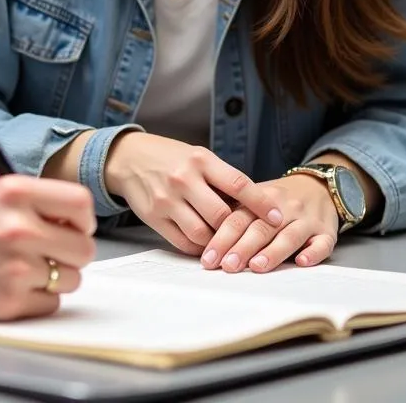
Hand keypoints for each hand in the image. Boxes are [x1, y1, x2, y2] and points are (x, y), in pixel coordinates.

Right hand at [0, 175, 96, 320]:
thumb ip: (31, 201)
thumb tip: (72, 218)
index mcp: (14, 192)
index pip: (80, 204)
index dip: (83, 220)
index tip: (75, 227)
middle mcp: (18, 227)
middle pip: (84, 248)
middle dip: (72, 252)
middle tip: (52, 253)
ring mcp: (16, 267)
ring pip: (70, 279)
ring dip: (55, 278)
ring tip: (24, 269)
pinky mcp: (10, 301)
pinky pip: (51, 304)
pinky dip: (38, 299)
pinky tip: (12, 286)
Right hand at [104, 132, 283, 254]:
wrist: (128, 157)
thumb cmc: (170, 157)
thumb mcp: (198, 156)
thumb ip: (222, 178)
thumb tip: (254, 206)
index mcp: (200, 160)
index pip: (238, 184)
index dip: (260, 203)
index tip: (277, 216)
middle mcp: (184, 179)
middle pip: (222, 215)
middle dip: (239, 230)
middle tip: (253, 238)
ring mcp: (167, 200)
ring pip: (204, 234)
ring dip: (219, 242)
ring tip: (228, 243)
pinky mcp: (154, 218)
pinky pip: (184, 243)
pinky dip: (200, 248)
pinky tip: (207, 245)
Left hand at [201, 173, 338, 272]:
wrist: (317, 186)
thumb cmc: (277, 201)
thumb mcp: (252, 201)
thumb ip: (234, 216)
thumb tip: (202, 239)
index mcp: (258, 200)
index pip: (237, 218)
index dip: (222, 238)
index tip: (208, 259)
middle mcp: (281, 208)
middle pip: (260, 228)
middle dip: (242, 248)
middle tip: (227, 266)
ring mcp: (305, 219)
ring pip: (289, 235)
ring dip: (272, 252)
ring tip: (256, 266)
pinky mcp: (326, 231)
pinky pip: (322, 242)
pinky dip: (313, 252)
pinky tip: (302, 262)